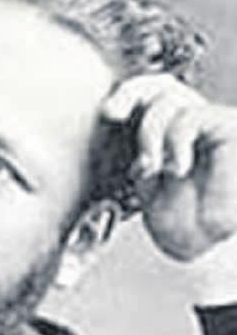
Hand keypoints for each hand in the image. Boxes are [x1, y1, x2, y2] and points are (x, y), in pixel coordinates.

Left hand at [103, 74, 236, 261]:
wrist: (210, 249)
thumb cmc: (183, 224)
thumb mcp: (149, 185)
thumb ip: (142, 155)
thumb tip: (125, 126)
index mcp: (170, 137)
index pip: (151, 99)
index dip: (129, 95)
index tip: (110, 112)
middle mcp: (193, 125)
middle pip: (161, 85)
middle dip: (132, 94)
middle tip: (113, 114)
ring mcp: (214, 124)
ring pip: (171, 100)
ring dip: (151, 134)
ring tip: (154, 168)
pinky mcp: (230, 128)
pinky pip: (192, 117)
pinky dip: (175, 142)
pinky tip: (178, 167)